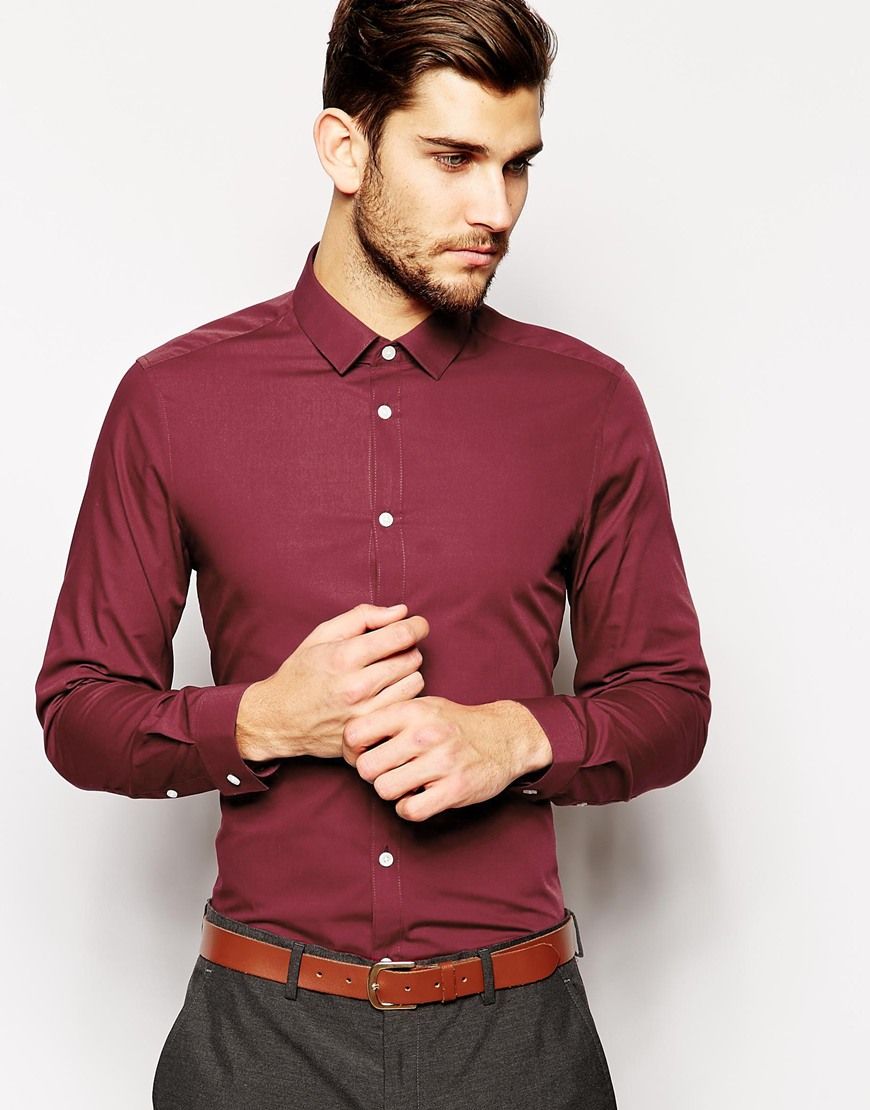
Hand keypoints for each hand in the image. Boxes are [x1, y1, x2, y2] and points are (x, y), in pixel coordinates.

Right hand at [234, 603, 428, 761]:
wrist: (278, 720)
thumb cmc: (301, 673)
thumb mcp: (322, 635)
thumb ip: (363, 617)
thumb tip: (402, 611)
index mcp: (344, 657)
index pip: (401, 635)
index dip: (417, 626)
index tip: (418, 625)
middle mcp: (356, 687)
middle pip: (412, 658)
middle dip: (407, 649)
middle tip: (392, 651)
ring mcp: (364, 713)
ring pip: (415, 683)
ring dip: (407, 673)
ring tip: (387, 672)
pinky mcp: (369, 732)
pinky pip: (406, 707)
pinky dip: (403, 696)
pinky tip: (387, 692)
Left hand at [344, 697, 552, 820]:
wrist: (505, 736)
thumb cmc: (455, 723)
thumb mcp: (422, 706)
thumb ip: (389, 717)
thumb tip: (349, 739)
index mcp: (412, 710)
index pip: (355, 732)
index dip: (350, 749)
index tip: (360, 754)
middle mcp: (425, 734)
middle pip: (366, 767)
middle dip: (371, 774)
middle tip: (385, 771)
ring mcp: (442, 762)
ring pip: (385, 791)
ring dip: (391, 792)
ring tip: (404, 782)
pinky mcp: (455, 788)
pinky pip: (410, 810)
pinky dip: (408, 808)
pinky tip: (417, 797)